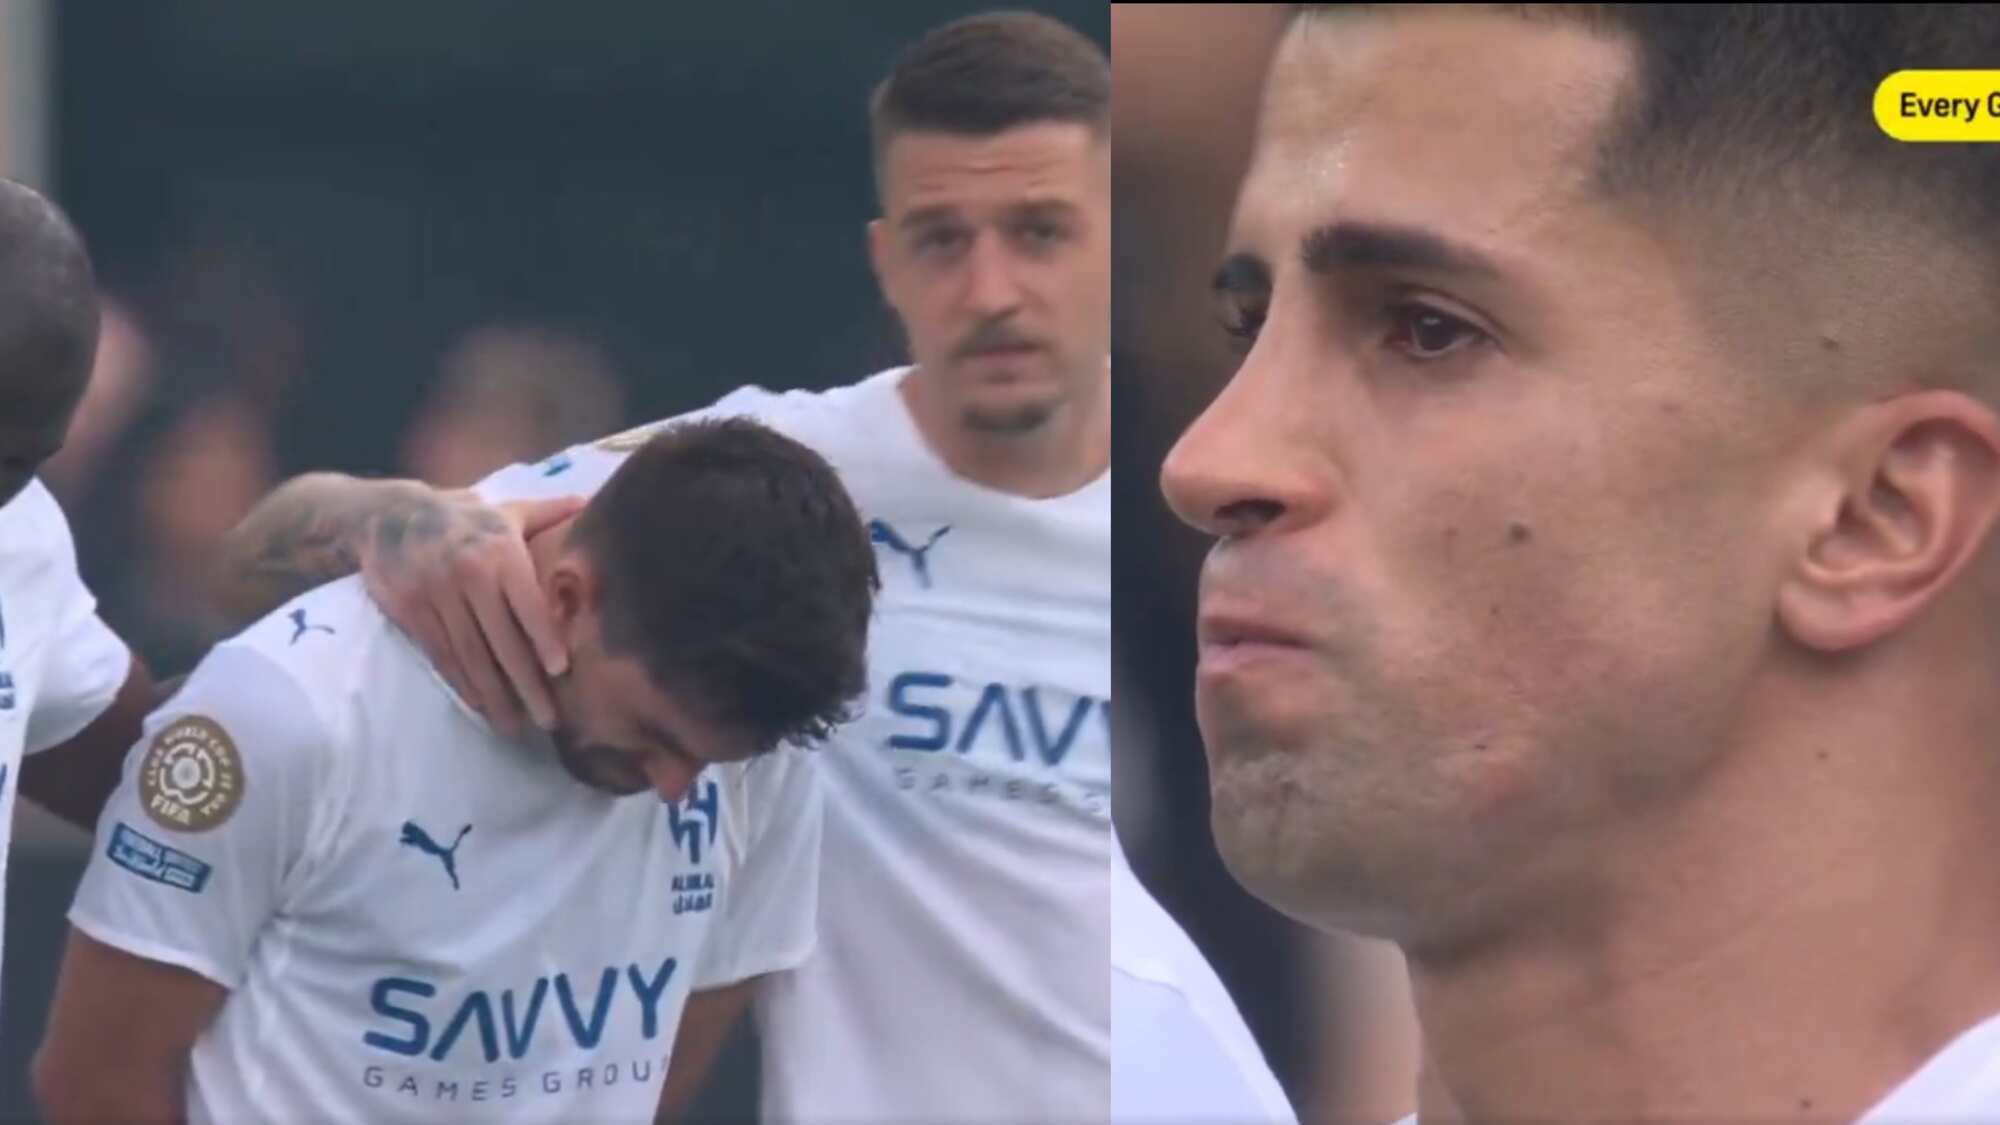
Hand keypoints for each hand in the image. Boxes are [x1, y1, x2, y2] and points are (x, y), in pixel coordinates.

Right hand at [357, 486, 586, 735]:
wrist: (390, 514)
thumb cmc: (463, 516)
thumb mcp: (505, 510)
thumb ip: (548, 513)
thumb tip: (590, 504)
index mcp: (500, 551)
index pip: (526, 603)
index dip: (543, 638)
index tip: (559, 671)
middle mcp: (469, 574)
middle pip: (502, 640)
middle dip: (526, 684)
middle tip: (548, 720)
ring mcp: (437, 595)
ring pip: (471, 655)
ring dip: (494, 695)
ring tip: (515, 726)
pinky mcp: (412, 611)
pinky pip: (442, 655)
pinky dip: (463, 684)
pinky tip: (481, 705)